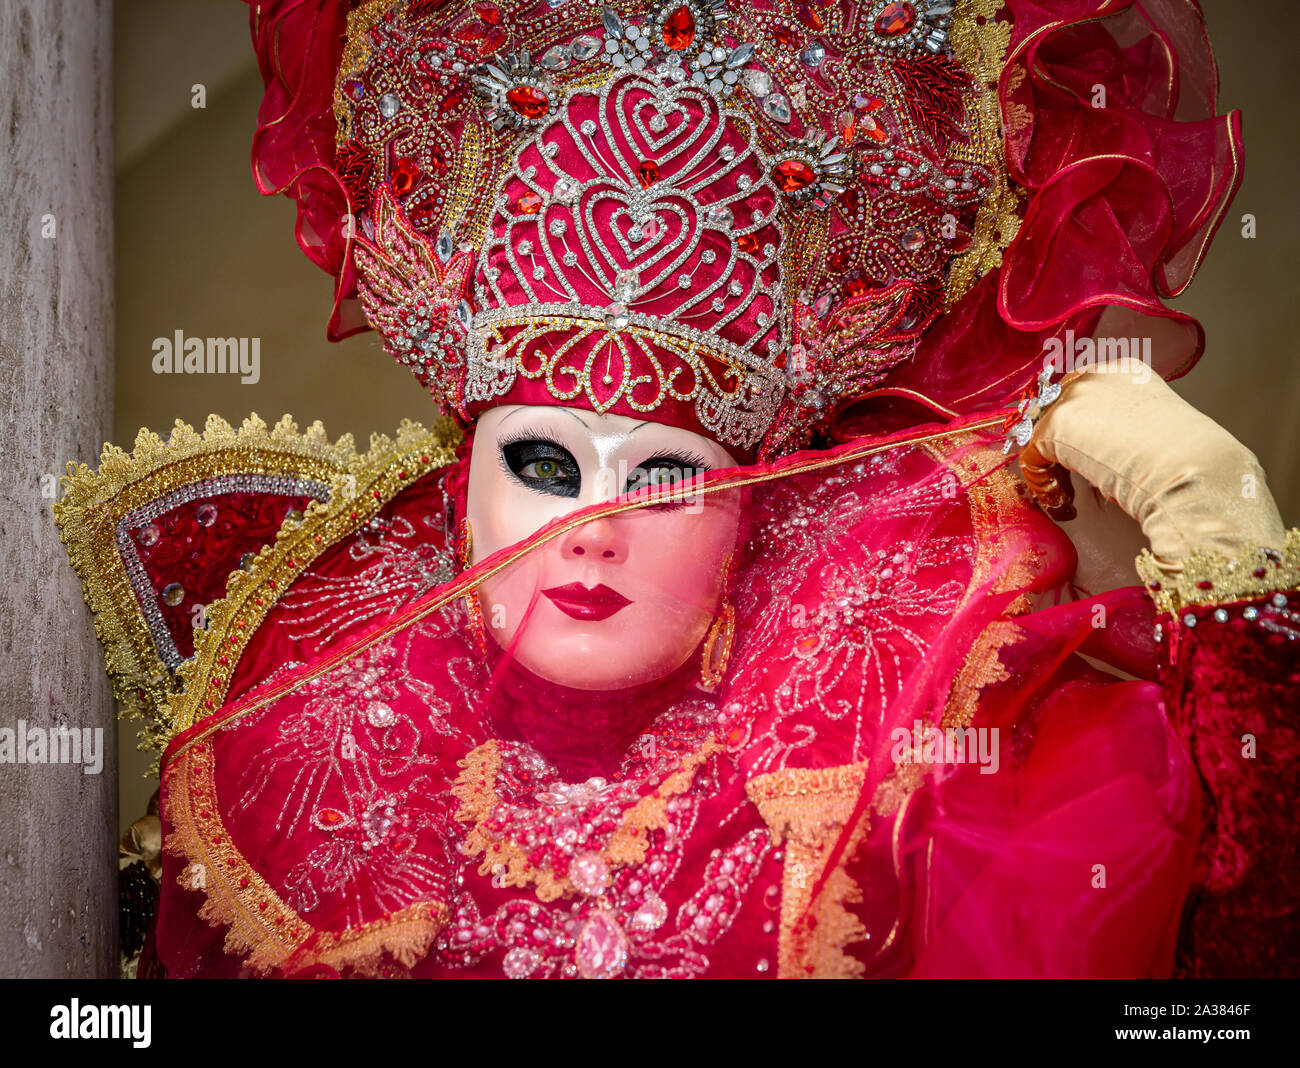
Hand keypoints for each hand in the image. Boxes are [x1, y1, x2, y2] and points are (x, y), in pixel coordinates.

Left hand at [1018, 359, 1285, 571]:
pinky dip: (1042, 485)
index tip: (1083, 460)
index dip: (1076, 428)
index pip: (1081, 392)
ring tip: (1069, 499)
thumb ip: (1123, 428)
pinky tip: (1065, 505)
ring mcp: (1072, 397)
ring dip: (1050, 469)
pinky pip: (1030, 457)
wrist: (1189, 467)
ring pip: (1040, 434)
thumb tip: (1104, 450)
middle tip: (1067, 481)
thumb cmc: (1186, 459)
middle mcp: (1095, 376)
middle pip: (1053, 408)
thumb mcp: (1154, 431)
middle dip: (1055, 445)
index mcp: (1125, 372)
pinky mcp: (1054, 425)